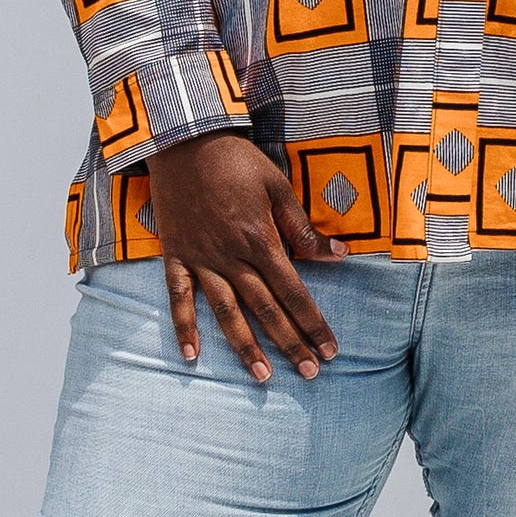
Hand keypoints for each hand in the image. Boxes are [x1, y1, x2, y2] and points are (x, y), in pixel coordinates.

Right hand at [145, 132, 343, 381]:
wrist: (183, 140)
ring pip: (227, 312)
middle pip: (267, 310)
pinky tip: (191, 355)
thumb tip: (339, 257)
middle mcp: (233, 258)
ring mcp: (202, 259)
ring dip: (245, 347)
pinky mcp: (176, 255)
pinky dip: (184, 327)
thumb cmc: (236, 161)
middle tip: (309, 374)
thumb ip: (304, 228)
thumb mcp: (278, 187)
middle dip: (291, 344)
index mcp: (262, 241)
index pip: (294, 293)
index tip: (330, 350)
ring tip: (262, 376)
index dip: (314, 323)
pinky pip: (179, 297)